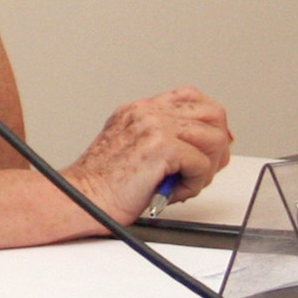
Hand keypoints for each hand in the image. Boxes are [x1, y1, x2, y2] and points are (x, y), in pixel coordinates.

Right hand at [64, 87, 233, 224]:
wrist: (81, 199)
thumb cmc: (103, 185)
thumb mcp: (132, 148)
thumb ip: (163, 139)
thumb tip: (202, 147)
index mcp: (140, 110)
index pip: (192, 97)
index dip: (209, 123)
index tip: (207, 147)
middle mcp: (148, 112)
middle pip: (213, 114)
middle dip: (217, 146)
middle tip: (202, 169)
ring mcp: (155, 126)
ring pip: (214, 139)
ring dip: (205, 168)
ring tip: (183, 183)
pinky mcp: (162, 147)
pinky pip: (202, 164)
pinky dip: (194, 184)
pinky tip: (173, 191)